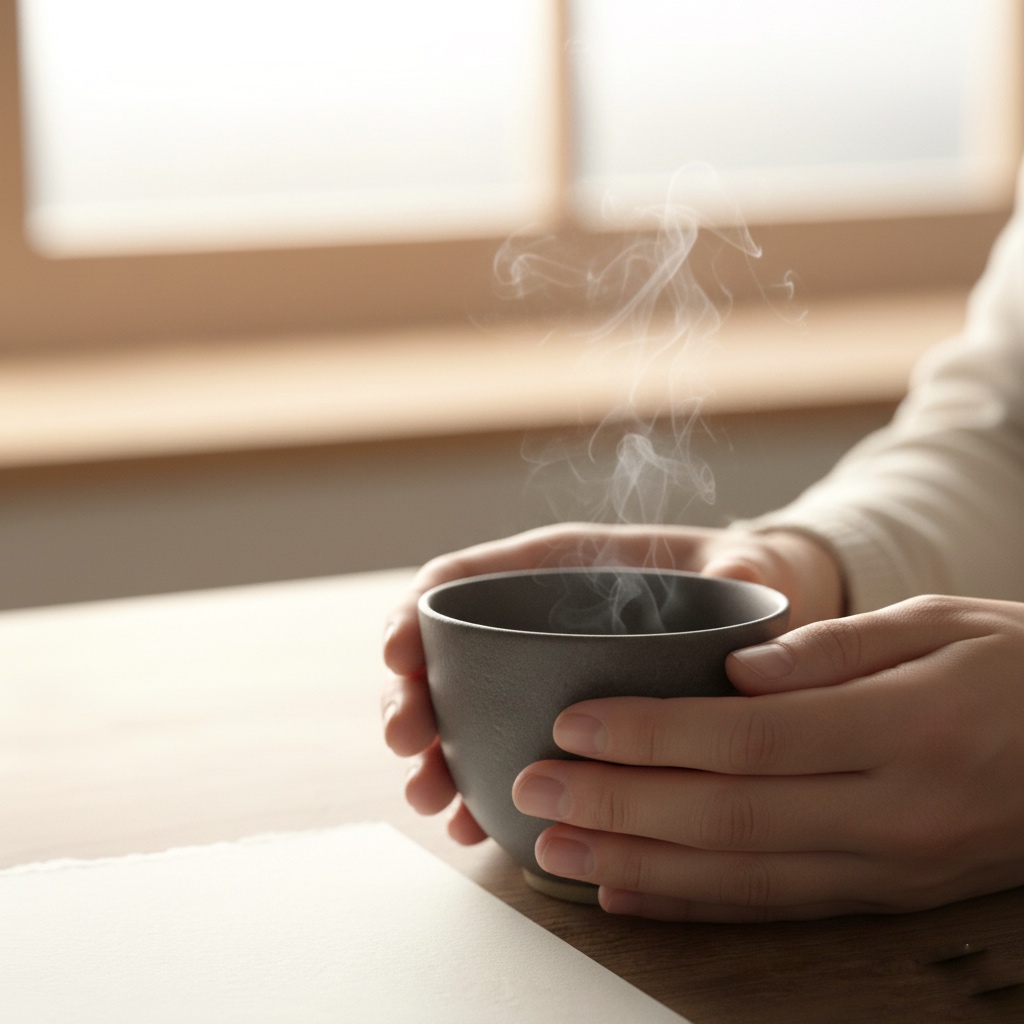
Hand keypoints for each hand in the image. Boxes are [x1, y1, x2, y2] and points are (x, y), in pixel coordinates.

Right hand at [382, 522, 843, 842]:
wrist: (757, 626)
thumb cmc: (735, 578)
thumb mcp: (742, 564)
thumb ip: (739, 568)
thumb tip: (741, 578)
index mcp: (551, 568)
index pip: (460, 581)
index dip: (415, 614)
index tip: (399, 654)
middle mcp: (530, 626)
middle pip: (442, 658)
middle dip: (412, 699)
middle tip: (408, 742)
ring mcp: (537, 682)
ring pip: (459, 718)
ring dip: (434, 759)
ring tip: (432, 800)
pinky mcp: (556, 730)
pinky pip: (499, 761)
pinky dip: (478, 794)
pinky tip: (473, 828)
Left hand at [511, 595, 1023, 920]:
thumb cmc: (1017, 668)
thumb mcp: (942, 625)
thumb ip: (836, 648)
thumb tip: (736, 668)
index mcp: (905, 731)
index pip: (748, 739)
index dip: (651, 734)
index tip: (574, 722)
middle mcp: (893, 815)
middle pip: (726, 817)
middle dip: (617, 803)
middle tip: (533, 786)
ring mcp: (890, 870)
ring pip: (739, 877)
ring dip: (636, 862)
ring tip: (556, 843)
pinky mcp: (885, 895)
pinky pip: (775, 906)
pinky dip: (693, 903)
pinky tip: (628, 889)